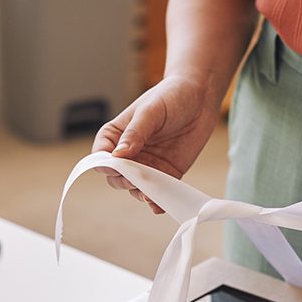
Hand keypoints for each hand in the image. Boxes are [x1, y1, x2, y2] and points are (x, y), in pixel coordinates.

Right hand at [92, 74, 220, 213]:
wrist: (200, 99)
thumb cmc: (171, 96)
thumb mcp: (150, 111)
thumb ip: (135, 133)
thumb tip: (119, 156)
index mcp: (116, 135)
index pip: (101, 155)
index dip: (104, 164)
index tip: (114, 167)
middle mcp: (128, 154)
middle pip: (116, 177)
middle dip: (124, 181)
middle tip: (135, 180)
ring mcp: (146, 166)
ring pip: (136, 188)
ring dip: (141, 193)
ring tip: (150, 195)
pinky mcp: (166, 174)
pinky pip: (158, 192)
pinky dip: (157, 201)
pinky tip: (159, 204)